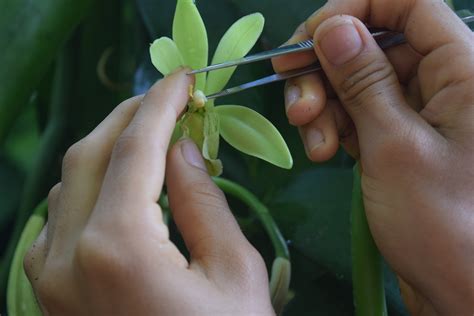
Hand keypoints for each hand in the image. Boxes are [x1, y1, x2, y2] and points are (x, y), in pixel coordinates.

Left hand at [24, 69, 273, 315]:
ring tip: (152, 136)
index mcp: (117, 247)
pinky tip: (123, 182)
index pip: (136, 147)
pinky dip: (92, 185)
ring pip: (69, 182)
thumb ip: (204, 200)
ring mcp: (47, 275)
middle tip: (168, 100)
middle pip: (91, 154)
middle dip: (131, 116)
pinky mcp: (47, 289)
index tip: (184, 80)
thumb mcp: (233, 271)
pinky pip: (61, 216)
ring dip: (110, 148)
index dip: (162, 104)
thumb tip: (184, 147)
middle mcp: (65, 255)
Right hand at [273, 0, 473, 313]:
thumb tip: (333, 27)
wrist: (462, 291)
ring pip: (360, 83)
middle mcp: (446, 81)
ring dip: (326, 107)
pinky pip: (361, 114)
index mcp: (465, 67)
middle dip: (328, 72)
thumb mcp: (394, 145)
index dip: (355, 11)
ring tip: (315, 146)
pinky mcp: (402, 137)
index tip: (308, 40)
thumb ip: (364, 80)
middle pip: (374, 46)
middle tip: (298, 108)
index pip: (409, 5)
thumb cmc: (444, 221)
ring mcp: (421, 111)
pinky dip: (336, 128)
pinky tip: (325, 153)